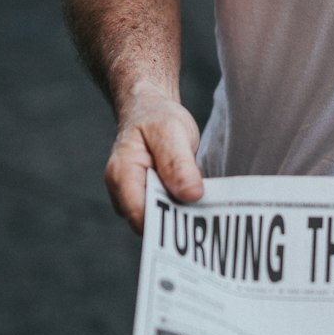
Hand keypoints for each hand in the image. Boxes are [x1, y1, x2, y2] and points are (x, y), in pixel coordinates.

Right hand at [105, 85, 203, 233]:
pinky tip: (205, 206)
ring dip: (185, 218)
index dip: (166, 224)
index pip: (140, 215)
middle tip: (211, 218)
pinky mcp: (152, 199)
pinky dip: (186, 210)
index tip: (197, 222)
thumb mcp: (171, 132)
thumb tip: (191, 195)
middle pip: (151, 223)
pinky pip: (168, 214)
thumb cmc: (156, 118)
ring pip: (161, 222)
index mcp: (122, 175)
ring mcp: (136, 198)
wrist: (151, 110)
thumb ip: (178, 164)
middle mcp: (124, 192)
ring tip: (211, 211)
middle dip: (178, 223)